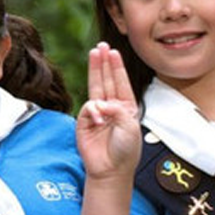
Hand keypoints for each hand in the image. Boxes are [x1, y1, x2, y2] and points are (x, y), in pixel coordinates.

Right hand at [76, 42, 139, 179]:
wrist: (111, 169)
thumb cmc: (125, 150)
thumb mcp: (130, 126)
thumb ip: (117, 110)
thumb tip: (99, 103)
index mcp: (126, 108)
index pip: (121, 83)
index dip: (116, 67)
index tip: (113, 52)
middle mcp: (111, 107)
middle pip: (107, 80)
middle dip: (104, 62)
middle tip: (101, 45)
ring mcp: (97, 113)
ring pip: (95, 86)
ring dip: (95, 69)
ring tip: (94, 52)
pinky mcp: (84, 121)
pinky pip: (88, 108)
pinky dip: (94, 111)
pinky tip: (99, 120)